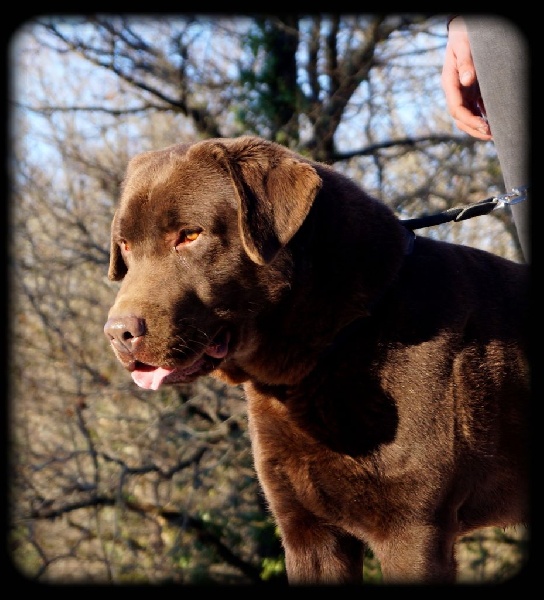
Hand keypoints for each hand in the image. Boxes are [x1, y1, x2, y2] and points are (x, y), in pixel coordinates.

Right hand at [441, 17, 491, 139]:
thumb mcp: (463, 46)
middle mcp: (454, 92)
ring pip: (467, 116)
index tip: (483, 125)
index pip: (457, 109)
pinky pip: (475, 108)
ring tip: (493, 133)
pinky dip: (483, 116)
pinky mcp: (469, 91)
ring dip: (478, 126)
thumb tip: (467, 80)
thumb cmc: (463, 37)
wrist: (461, 31)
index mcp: (450, 84)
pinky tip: (494, 120)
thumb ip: (465, 62)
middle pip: (460, 118)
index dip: (469, 120)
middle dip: (473, 129)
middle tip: (490, 134)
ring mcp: (461, 92)